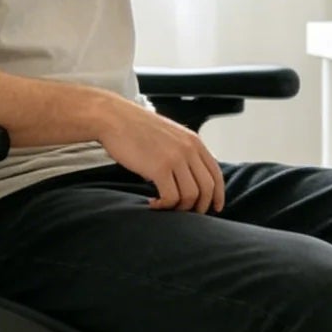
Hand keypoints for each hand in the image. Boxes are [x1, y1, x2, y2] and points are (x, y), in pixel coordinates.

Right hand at [92, 93, 226, 211]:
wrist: (113, 118)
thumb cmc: (135, 127)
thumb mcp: (169, 135)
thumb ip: (183, 152)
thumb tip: (188, 178)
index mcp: (194, 141)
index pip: (216, 173)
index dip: (218, 194)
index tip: (214, 207)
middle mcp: (189, 149)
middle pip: (207, 188)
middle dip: (200, 206)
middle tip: (186, 213)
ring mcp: (175, 158)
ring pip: (191, 196)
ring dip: (179, 207)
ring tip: (165, 206)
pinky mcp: (159, 168)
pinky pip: (171, 198)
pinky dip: (164, 206)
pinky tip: (153, 202)